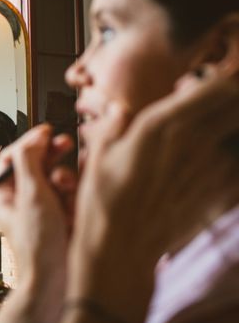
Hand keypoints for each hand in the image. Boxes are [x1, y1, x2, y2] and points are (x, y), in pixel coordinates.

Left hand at [0, 124, 74, 322]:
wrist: (56, 280)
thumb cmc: (38, 245)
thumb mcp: (31, 195)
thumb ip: (30, 162)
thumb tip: (32, 138)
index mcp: (5, 194)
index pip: (13, 157)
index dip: (29, 141)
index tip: (46, 131)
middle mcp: (22, 199)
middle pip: (36, 165)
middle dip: (51, 155)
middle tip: (65, 143)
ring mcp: (43, 208)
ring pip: (56, 178)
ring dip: (64, 176)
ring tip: (67, 184)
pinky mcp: (62, 217)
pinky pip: (70, 195)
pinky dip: (74, 192)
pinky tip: (77, 196)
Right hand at [68, 70, 238, 322]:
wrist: (122, 250)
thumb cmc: (103, 203)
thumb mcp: (97, 156)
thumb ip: (113, 125)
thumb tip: (120, 109)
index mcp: (159, 127)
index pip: (208, 87)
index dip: (218, 76)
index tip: (214, 72)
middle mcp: (190, 143)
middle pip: (230, 104)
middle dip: (229, 95)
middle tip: (219, 95)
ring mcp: (207, 168)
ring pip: (234, 132)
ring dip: (228, 123)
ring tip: (216, 124)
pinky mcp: (215, 191)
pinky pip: (232, 161)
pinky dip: (228, 154)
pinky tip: (212, 156)